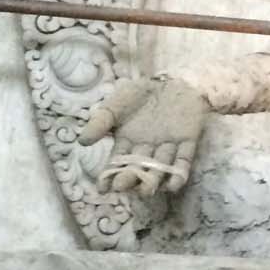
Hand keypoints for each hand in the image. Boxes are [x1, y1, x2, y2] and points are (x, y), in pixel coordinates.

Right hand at [79, 74, 207, 194]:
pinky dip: (179, 173)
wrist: (169, 79)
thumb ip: (100, 122)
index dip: (109, 176)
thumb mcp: (115, 105)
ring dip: (154, 180)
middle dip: (130, 178)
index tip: (102, 188)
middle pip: (138, 168)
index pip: (117, 163)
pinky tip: (174, 185)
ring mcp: (167, 147)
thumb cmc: (139, 94)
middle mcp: (147, 150)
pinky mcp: (188, 142)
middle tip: (122, 186)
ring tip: (146, 190)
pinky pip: (183, 160)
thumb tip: (82, 142)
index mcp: (127, 143)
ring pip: (160, 168)